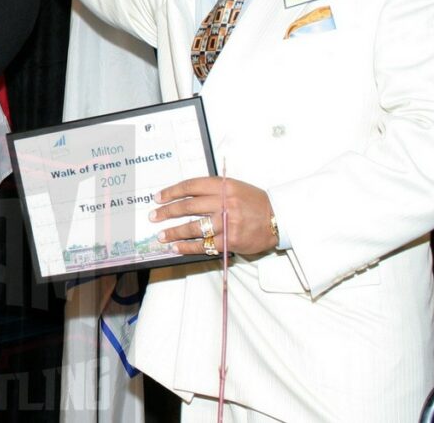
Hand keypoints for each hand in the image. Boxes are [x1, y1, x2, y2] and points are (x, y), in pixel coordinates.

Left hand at [149, 176, 277, 255]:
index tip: (158, 197)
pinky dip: (188, 247)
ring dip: (174, 232)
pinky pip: (204, 245)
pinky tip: (177, 247)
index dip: (171, 192)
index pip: (191, 186)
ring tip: (161, 235)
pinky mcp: (231, 240)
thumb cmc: (255, 203)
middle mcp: (224, 202)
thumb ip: (213, 190)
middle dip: (167, 212)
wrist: (279, 218)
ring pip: (193, 227)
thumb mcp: (235, 187)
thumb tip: (185, 196)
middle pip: (188, 206)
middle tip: (154, 216)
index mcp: (224, 186)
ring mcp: (227, 222)